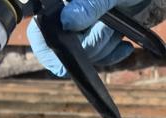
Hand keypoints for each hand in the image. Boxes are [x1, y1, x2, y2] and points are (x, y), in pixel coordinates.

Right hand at [28, 0, 155, 77]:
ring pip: (85, 55)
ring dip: (105, 47)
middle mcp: (68, 17)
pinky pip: (100, 58)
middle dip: (91, 43)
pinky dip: (113, 55)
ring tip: (117, 30)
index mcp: (63, 4)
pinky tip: (124, 46)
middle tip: (107, 29)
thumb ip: (90, 5)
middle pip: (66, 48)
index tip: (63, 64)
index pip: (40, 31)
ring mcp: (84, 30)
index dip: (48, 50)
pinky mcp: (99, 39)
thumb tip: (67, 22)